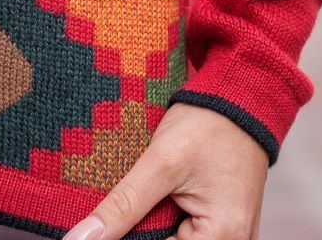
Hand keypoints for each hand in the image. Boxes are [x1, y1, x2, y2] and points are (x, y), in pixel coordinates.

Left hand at [61, 103, 268, 239]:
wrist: (240, 96)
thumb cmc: (207, 124)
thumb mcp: (160, 162)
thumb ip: (123, 205)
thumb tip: (81, 238)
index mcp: (225, 236)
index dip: (130, 237)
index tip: (106, 225)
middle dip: (144, 230)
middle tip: (130, 201)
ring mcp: (234, 233)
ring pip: (180, 238)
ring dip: (155, 226)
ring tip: (150, 193)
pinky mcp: (227, 221)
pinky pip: (192, 231)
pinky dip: (170, 220)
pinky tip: (158, 199)